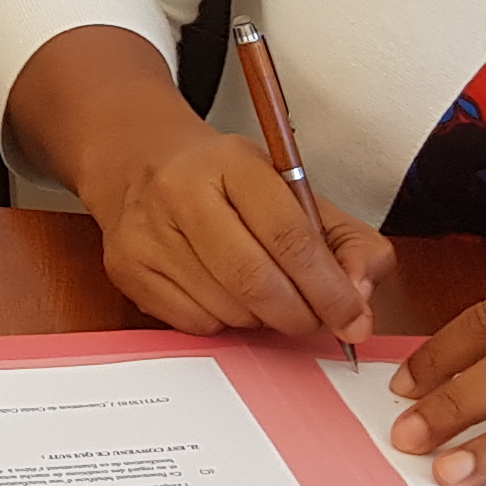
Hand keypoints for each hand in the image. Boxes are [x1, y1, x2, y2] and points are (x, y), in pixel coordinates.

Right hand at [93, 130, 391, 340]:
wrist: (141, 162)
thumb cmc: (225, 182)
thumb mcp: (293, 191)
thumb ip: (345, 240)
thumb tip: (358, 297)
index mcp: (232, 161)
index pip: (290, 236)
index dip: (329, 287)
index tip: (353, 318)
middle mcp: (181, 191)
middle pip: (255, 280)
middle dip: (299, 314)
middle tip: (315, 320)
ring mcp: (147, 232)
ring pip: (227, 309)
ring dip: (261, 319)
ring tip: (263, 295)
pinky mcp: (126, 268)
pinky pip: (194, 323)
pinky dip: (223, 322)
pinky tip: (223, 294)